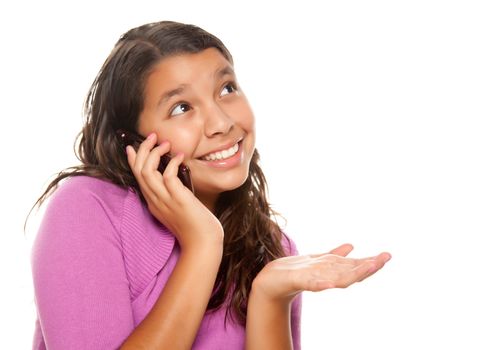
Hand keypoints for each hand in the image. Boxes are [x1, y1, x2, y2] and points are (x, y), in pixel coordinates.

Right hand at [126, 133, 223, 250]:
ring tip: (165, 143)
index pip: (137, 178)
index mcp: (153, 203)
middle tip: (152, 137)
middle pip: (139, 171)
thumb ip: (172, 195)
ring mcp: (165, 200)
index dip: (133, 160)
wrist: (203, 244)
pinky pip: (168, 176)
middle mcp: (155, 201)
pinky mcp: (178, 200)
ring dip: (154, 153)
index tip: (132, 147)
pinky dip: (172, 163)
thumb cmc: (195, 227)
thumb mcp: (177, 209)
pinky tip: (180, 156)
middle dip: (142, 150)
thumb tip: (175, 179)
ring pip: (147, 172)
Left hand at [252, 243, 390, 301]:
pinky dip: (322, 283)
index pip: (355, 266)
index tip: (387, 255)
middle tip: (384, 260)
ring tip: (367, 267)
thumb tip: (351, 246)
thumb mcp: (317, 259)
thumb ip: (334, 255)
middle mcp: (326, 276)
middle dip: (368, 267)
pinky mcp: (299, 281)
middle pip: (351, 273)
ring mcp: (314, 279)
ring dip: (352, 274)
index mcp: (331, 270)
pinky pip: (312, 283)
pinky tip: (331, 283)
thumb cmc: (296, 271)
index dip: (371, 262)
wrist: (273, 281)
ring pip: (336, 278)